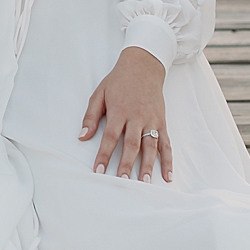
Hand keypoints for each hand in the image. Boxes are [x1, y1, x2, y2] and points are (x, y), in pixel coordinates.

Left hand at [79, 46, 171, 181]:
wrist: (144, 65)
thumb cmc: (119, 81)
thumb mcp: (100, 94)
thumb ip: (91, 116)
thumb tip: (82, 137)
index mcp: (119, 111)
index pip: (110, 137)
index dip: (104, 155)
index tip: (99, 171)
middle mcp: (137, 117)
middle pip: (132, 144)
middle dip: (127, 164)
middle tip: (123, 182)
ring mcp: (151, 120)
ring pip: (150, 146)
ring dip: (148, 166)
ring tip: (145, 183)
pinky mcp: (162, 122)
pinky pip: (166, 143)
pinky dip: (168, 160)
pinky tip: (167, 175)